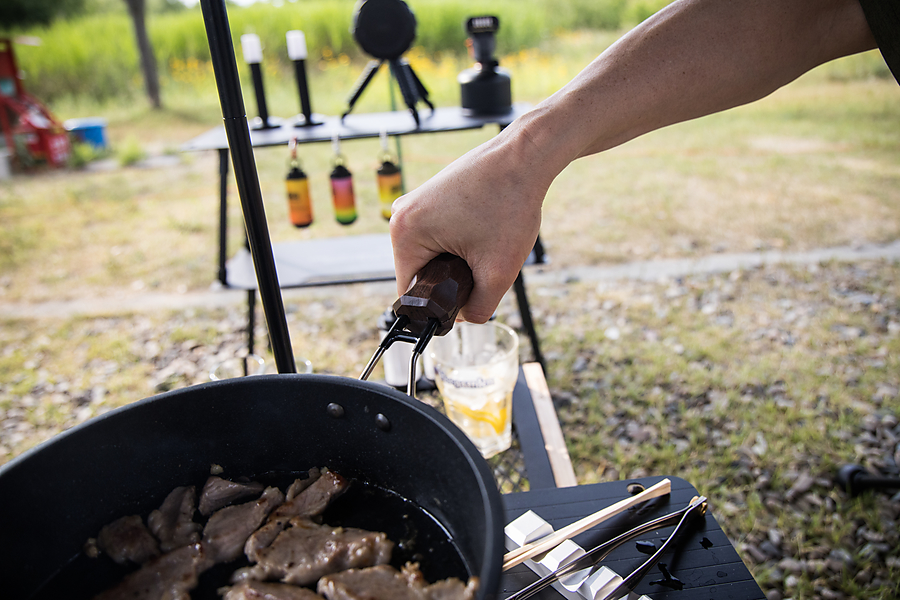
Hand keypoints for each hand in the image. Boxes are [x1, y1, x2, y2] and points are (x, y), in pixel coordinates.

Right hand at [390, 124, 552, 323]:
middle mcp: (400, 216)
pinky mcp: (429, 197)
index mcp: (404, 234)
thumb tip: (464, 320)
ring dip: (457, 261)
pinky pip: (437, 236)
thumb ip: (479, 308)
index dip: (439, 306)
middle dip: (452, 280)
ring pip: (432, 256)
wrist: (525, 155)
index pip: (411, 293)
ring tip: (487, 244)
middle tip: (485, 265)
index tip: (469, 299)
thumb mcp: (498, 270)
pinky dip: (459, 242)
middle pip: (421, 274)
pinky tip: (483, 231)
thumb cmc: (510, 202)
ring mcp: (413, 203)